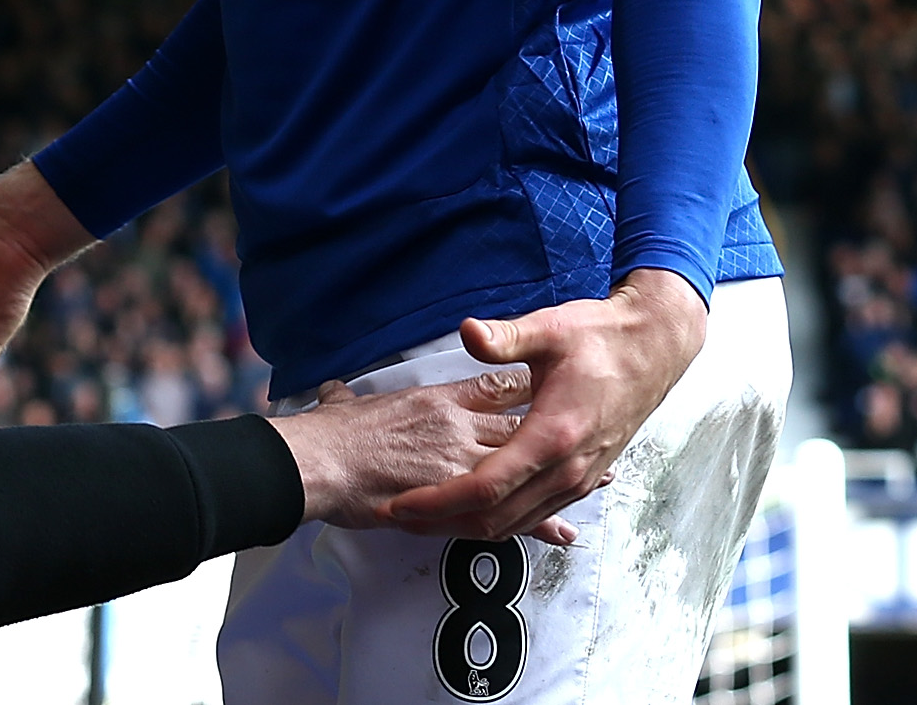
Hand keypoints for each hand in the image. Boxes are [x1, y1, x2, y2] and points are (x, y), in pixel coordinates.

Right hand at [271, 369, 576, 540]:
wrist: (320, 462)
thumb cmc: (329, 435)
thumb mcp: (342, 405)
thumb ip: (346, 400)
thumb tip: (332, 394)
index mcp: (437, 399)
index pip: (493, 386)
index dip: (525, 386)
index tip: (550, 386)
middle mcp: (459, 427)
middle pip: (521, 426)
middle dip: (558, 430)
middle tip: (594, 432)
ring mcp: (461, 463)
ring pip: (524, 467)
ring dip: (560, 475)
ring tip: (596, 480)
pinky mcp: (454, 500)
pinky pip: (507, 510)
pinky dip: (538, 521)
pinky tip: (561, 530)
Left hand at [384, 269, 708, 541]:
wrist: (654, 348)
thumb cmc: (604, 338)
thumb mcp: (551, 329)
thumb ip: (505, 337)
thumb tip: (468, 332)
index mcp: (552, 435)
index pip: (484, 486)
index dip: (437, 500)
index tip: (401, 502)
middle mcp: (566, 467)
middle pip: (495, 518)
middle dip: (441, 522)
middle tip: (399, 516)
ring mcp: (577, 478)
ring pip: (515, 523)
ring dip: (468, 525)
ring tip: (426, 517)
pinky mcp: (582, 478)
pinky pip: (534, 513)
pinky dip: (500, 519)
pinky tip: (473, 512)